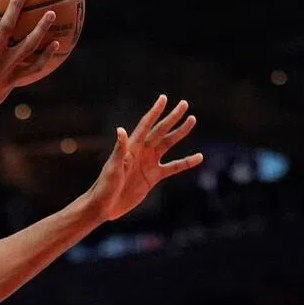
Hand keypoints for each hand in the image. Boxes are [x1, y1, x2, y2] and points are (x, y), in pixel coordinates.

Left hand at [84, 95, 202, 221]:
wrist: (105, 205)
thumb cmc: (104, 186)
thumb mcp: (112, 168)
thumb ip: (119, 150)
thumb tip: (121, 130)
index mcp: (131, 147)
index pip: (146, 125)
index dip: (155, 112)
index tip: (163, 98)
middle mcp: (141, 152)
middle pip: (160, 130)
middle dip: (172, 117)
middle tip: (184, 104)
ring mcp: (148, 163)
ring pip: (168, 144)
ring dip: (180, 133)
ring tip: (192, 120)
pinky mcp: (153, 177)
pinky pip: (173, 167)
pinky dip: (186, 162)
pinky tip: (199, 157)